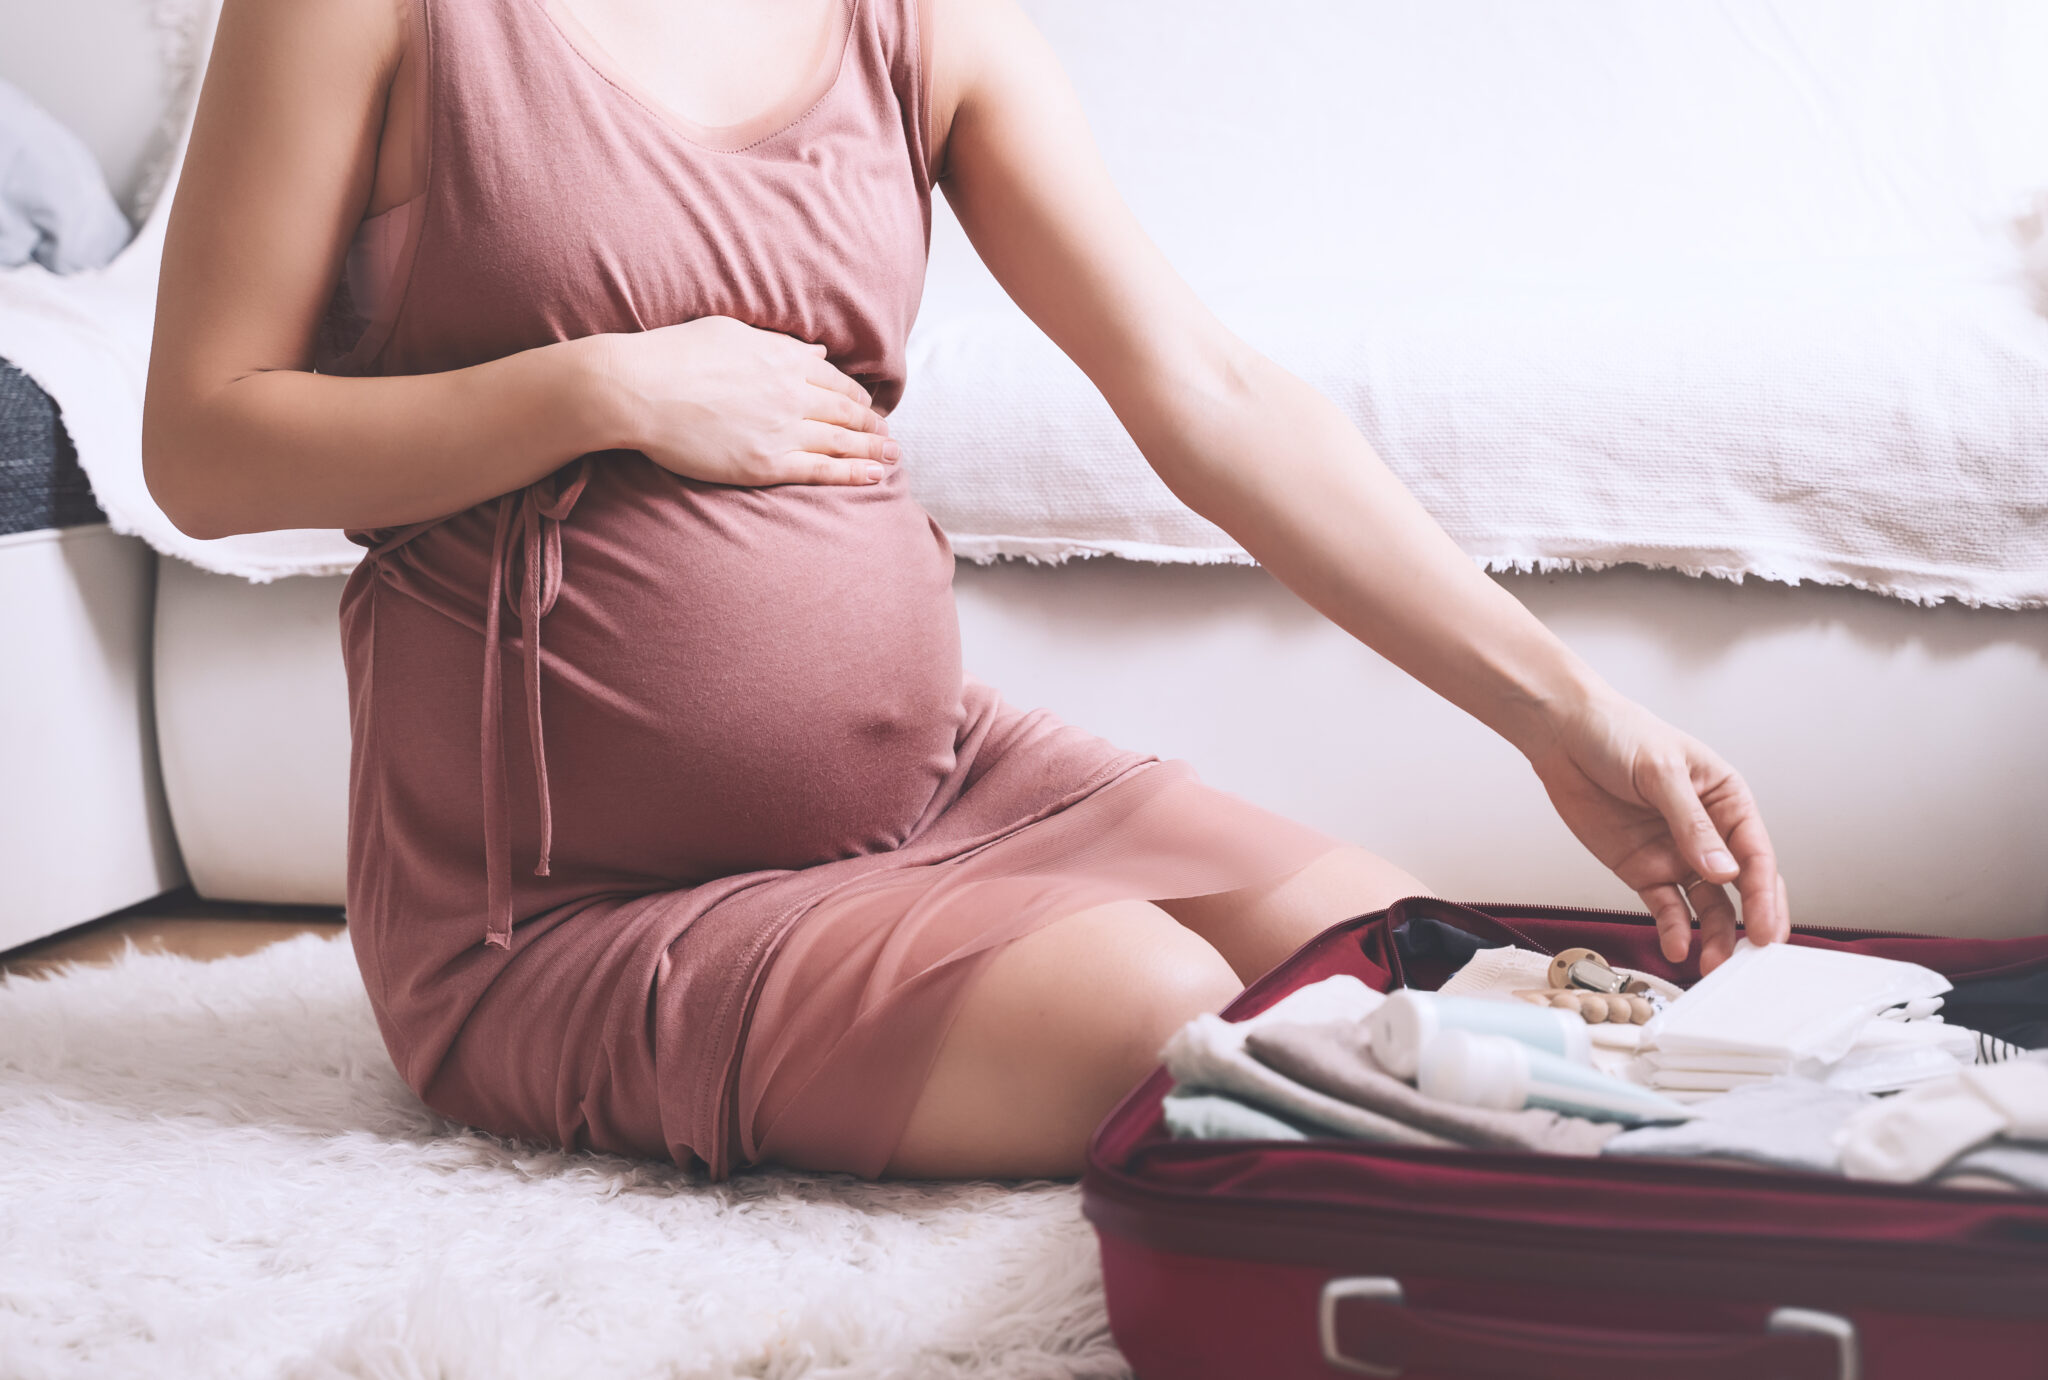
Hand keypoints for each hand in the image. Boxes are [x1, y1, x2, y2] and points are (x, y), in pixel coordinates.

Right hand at [589, 316, 899, 485]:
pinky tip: (877, 475)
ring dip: (874, 450)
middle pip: (845, 412)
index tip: (867, 407)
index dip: (856, 397)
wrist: (639, 389)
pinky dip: (854, 473)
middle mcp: (791, 393)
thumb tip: (816, 351)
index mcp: (784, 359)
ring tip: (894, 457)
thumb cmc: (675, 355)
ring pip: (842, 442)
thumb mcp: (733, 333)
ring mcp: (781, 429)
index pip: (834, 380)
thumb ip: (780, 345)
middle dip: (872, 425)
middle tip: (890, 436)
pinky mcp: (766, 463)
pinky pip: (821, 470)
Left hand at [1524, 687, 1788, 971]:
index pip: (1756, 854)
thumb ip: (1691, 823)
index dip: (1764, 894)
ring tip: (1712, 965)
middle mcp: (1709, 833)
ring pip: (1707, 906)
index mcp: (1727, 800)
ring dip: (1713, 936)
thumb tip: (1723, 871)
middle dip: (1750, 924)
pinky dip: (1673, 928)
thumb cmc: (1619, 734)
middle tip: (1751, 959)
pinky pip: (1666, 906)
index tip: (1766, 928)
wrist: (1562, 734)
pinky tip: (1676, 947)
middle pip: (1740, 887)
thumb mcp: (1661, 772)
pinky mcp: (1643, 869)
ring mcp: (1676, 854)